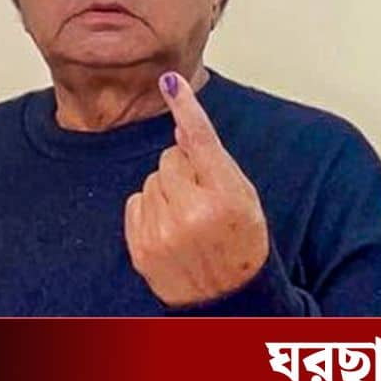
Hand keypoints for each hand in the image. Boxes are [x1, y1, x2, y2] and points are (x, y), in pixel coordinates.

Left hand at [124, 72, 269, 306]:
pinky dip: (150, 209)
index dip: (187, 108)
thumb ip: (215, 163)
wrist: (228, 299)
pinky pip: (136, 202)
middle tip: (204, 198)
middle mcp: (192, 213)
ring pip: (151, 179)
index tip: (172, 81)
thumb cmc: (242, 244)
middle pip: (171, 158)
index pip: (201, 140)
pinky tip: (170, 229)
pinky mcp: (141, 246)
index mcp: (226, 197)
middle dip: (184, 170)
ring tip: (188, 219)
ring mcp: (163, 232)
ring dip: (167, 191)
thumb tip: (184, 129)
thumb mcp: (245, 198)